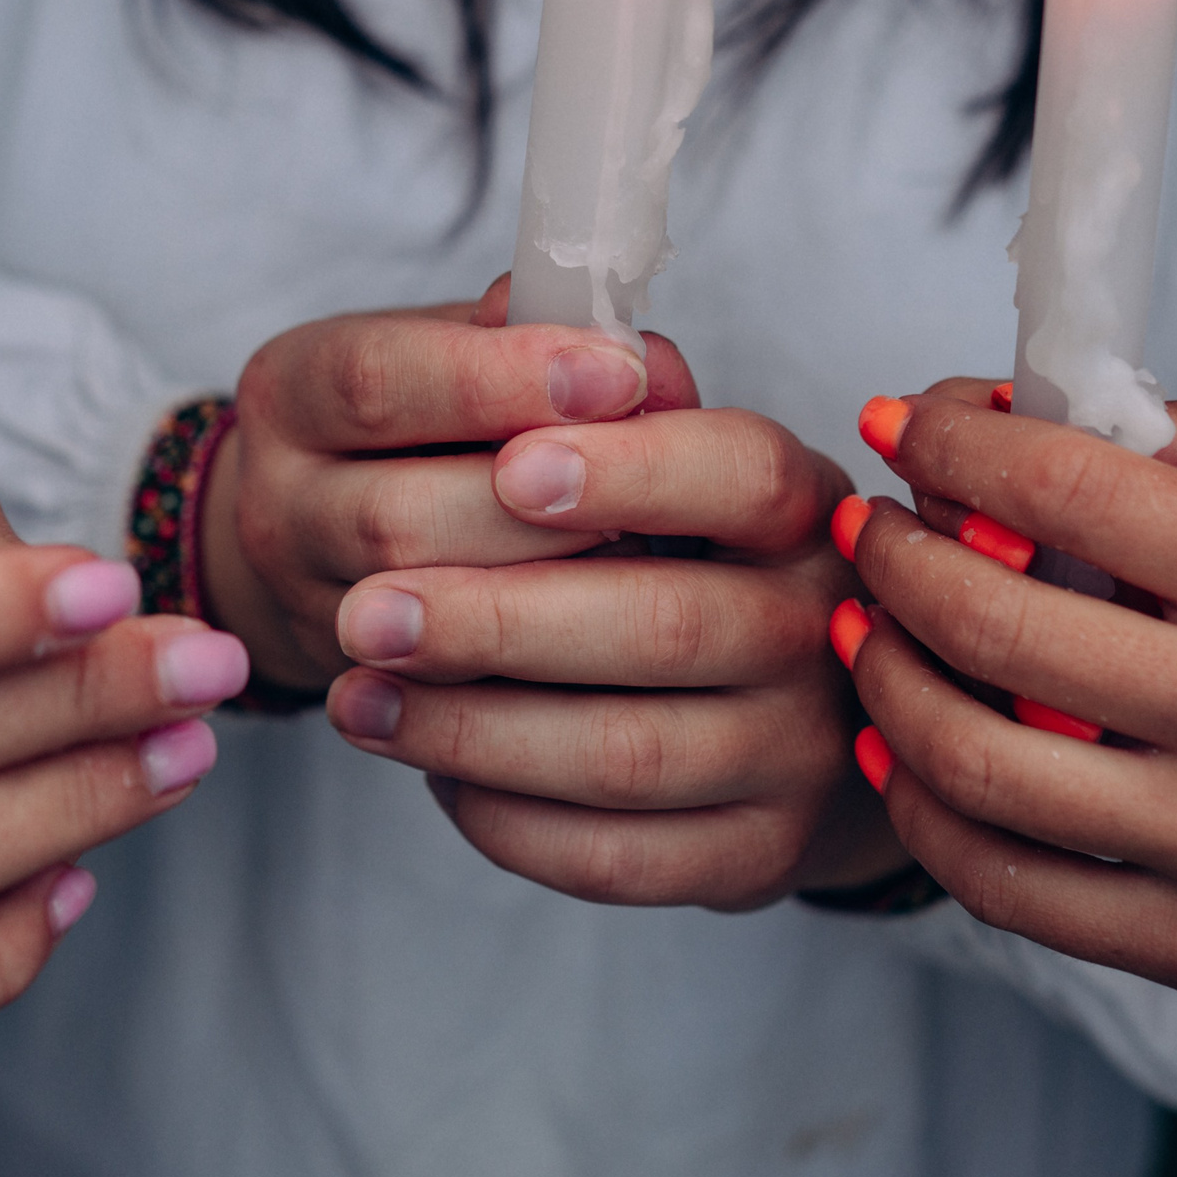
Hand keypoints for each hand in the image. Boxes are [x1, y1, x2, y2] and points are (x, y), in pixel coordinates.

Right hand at [199, 277, 696, 689]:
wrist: (318, 530)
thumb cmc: (418, 415)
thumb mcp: (455, 346)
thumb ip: (541, 337)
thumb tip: (647, 362)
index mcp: (293, 390)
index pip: (378, 382)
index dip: (500, 380)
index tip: (616, 374)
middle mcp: (276, 505)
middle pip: (396, 520)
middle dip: (536, 510)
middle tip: (646, 494)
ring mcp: (309, 609)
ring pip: (421, 620)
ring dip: (546, 588)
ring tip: (640, 554)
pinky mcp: (358, 691)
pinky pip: (451, 693)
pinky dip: (539, 665)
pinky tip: (611, 636)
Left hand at [307, 286, 904, 908]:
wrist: (777, 707)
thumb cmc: (667, 548)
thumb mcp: (638, 449)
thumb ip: (578, 385)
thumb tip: (521, 318)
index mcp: (802, 500)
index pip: (740, 472)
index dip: (631, 470)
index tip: (512, 468)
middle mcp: (823, 625)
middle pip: (665, 624)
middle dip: (497, 620)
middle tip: (364, 614)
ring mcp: (800, 753)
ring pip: (625, 755)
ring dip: (470, 729)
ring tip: (353, 698)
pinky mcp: (755, 858)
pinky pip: (615, 857)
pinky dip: (506, 818)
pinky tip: (428, 770)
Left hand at [840, 379, 1176, 1176]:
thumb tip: (1075, 405)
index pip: (1077, 487)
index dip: (952, 441)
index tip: (899, 424)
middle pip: (997, 619)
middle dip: (892, 555)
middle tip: (863, 527)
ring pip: (975, 761)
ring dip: (884, 680)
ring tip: (862, 630)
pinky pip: (1011, 889)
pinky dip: (926, 815)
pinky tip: (903, 757)